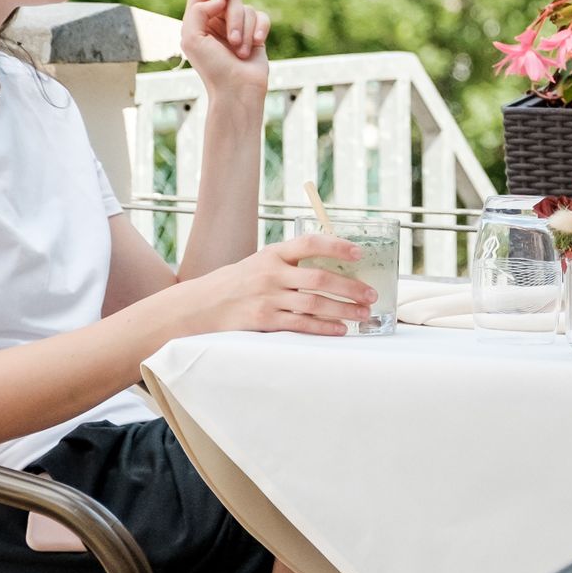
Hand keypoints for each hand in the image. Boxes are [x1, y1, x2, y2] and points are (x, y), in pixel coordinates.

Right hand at [175, 235, 376, 336]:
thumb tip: (335, 265)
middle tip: (371, 294)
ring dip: (343, 310)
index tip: (360, 253)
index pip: (310, 243)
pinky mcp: (263, 321)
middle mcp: (271, 273)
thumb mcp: (261, 263)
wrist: (200, 305)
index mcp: (273, 253)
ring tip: (363, 313)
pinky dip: (323, 327)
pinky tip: (340, 329)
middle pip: (320, 278)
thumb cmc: (238, 283)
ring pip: (314, 304)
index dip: (338, 245)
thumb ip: (291, 263)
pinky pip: (300, 325)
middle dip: (350, 287)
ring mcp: (267, 298)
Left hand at [179, 0, 269, 106]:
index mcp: (197, 20)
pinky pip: (262, 17)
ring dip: (245, 31)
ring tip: (241, 52)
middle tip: (232, 41)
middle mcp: (216, 21)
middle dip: (234, 19)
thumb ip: (198, 11)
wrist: (237, 90)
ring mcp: (237, 27)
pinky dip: (260, 29)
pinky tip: (256, 44)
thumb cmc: (213, 68)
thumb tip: (220, 0)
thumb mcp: (192, 39)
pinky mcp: (255, 33)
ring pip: (247, 8)